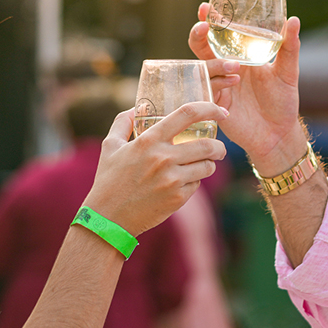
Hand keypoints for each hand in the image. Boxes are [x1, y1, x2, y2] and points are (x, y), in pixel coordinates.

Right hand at [82, 102, 227, 235]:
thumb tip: (135, 108)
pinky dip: (195, 181)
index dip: (209, 109)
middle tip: (219, 148)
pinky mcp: (177, 198)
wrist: (108, 219)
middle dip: (219, 146)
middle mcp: (163, 158)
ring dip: (210, 164)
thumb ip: (122, 122)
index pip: (187, 114)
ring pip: (207, 167)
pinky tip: (185, 181)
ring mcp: (172, 180)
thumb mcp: (110, 146)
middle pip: (207, 145)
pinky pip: (197, 184)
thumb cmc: (108, 180)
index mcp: (149, 141)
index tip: (219, 111)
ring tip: (204, 164)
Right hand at [189, 2, 308, 175]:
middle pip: (201, 48)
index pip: (218, 35)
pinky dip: (217, 86)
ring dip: (215, 64)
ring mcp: (217, 88)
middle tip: (204, 27)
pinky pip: (207, 93)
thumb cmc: (283, 101)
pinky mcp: (215, 106)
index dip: (209, 20)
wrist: (279, 134)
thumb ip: (290, 47)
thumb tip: (294, 20)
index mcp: (238, 57)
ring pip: (202, 70)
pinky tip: (234, 84)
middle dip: (198, 36)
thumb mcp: (288, 72)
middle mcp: (223, 70)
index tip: (206, 7)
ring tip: (236, 67)